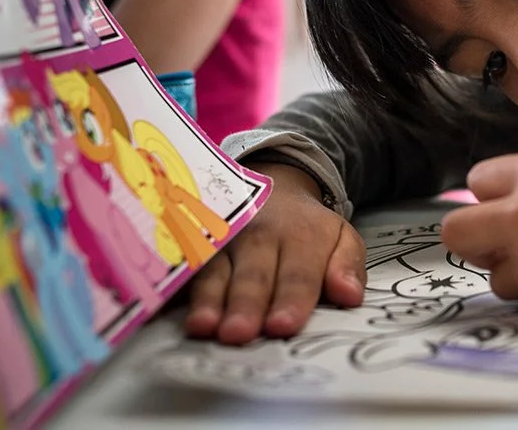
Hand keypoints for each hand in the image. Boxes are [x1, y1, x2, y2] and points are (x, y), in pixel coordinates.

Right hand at [185, 164, 365, 344]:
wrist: (277, 184)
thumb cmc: (308, 228)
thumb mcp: (341, 237)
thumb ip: (348, 267)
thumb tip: (349, 295)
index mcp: (301, 237)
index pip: (298, 274)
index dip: (291, 300)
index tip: (283, 325)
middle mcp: (259, 236)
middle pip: (253, 275)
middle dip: (246, 305)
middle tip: (240, 333)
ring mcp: (225, 238)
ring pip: (215, 270)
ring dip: (208, 299)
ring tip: (204, 326)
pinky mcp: (198, 242)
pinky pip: (186, 264)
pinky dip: (176, 284)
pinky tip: (168, 304)